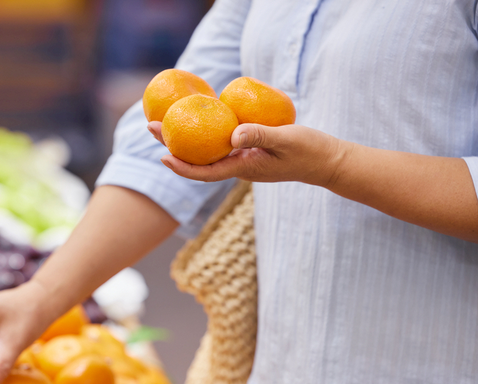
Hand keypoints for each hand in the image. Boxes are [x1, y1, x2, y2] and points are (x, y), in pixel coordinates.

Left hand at [147, 121, 351, 185]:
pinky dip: (206, 133)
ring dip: (186, 139)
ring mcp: (243, 159)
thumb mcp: (286, 140)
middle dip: (173, 146)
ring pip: (207, 152)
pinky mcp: (250, 151)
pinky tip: (200, 117)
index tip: (161, 156)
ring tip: (166, 121)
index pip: (205, 172)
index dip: (181, 167)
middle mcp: (238, 166)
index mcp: (243, 168)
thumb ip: (260, 135)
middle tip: (151, 126)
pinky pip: (221, 144)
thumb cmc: (308, 151)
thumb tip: (233, 135)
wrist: (326, 160)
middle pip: (199, 160)